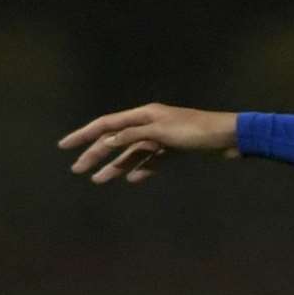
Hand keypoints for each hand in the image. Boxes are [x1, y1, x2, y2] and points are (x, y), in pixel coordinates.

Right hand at [58, 103, 240, 183]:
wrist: (229, 138)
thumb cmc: (197, 131)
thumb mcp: (162, 132)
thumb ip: (133, 135)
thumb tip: (106, 141)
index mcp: (144, 114)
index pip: (106, 124)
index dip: (84, 135)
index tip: (64, 146)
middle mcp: (150, 124)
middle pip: (116, 140)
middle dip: (96, 154)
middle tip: (78, 170)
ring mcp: (162, 138)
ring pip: (132, 153)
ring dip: (115, 165)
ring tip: (99, 180)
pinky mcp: (175, 150)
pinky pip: (152, 160)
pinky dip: (141, 169)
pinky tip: (131, 179)